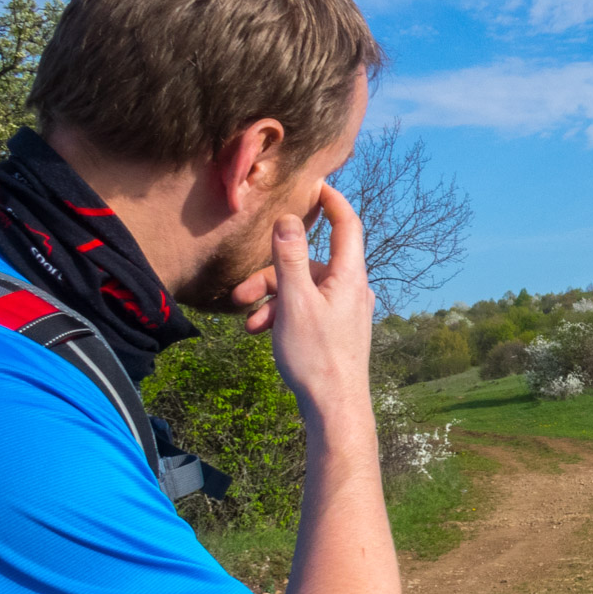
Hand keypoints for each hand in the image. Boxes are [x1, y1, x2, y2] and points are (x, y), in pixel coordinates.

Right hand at [233, 184, 374, 421]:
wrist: (334, 408)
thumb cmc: (317, 357)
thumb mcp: (295, 301)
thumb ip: (289, 257)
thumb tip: (288, 218)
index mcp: (349, 276)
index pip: (347, 225)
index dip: (332, 201)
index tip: (314, 184)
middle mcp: (352, 289)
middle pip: (308, 262)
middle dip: (271, 273)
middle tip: (240, 294)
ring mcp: (345, 310)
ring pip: (302, 289)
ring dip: (271, 300)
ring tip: (247, 322)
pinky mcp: (336, 329)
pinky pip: (306, 309)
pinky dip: (283, 315)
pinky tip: (261, 333)